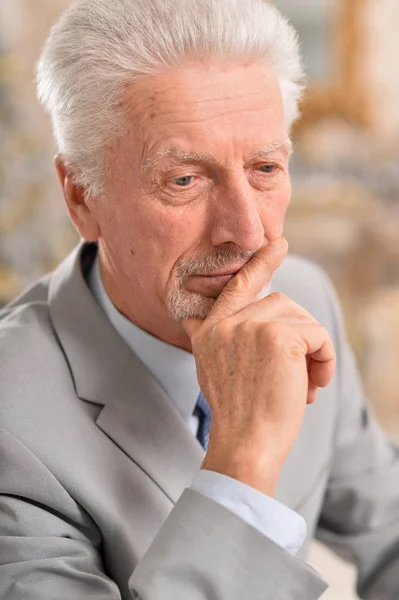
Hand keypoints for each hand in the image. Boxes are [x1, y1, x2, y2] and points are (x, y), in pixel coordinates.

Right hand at [182, 237, 335, 495]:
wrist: (245, 444)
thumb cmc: (237, 416)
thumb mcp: (210, 370)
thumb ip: (208, 338)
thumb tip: (191, 318)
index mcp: (210, 330)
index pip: (238, 287)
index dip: (260, 264)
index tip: (278, 244)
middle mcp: (226, 322)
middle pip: (280, 304)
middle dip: (299, 333)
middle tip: (303, 376)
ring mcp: (250, 325)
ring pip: (301, 319)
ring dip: (312, 351)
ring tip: (307, 385)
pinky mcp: (279, 335)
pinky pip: (316, 335)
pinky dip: (324, 360)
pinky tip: (314, 385)